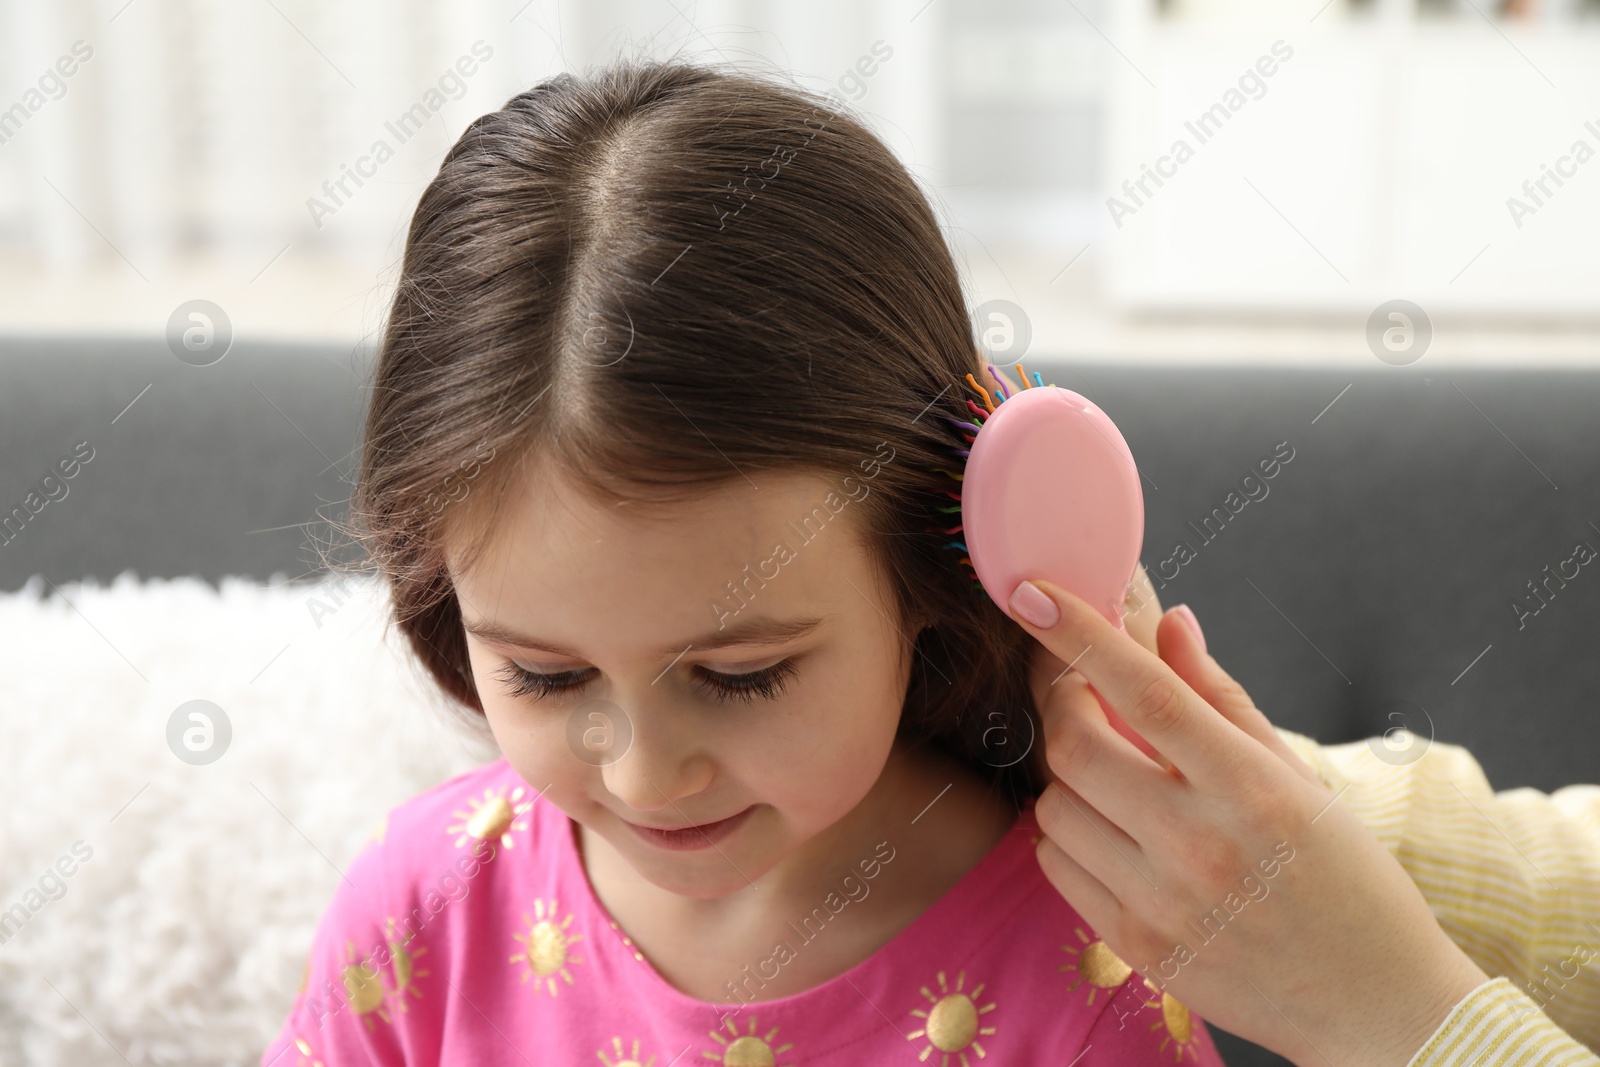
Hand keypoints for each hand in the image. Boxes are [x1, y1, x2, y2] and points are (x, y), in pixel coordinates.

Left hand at [1007, 578, 1489, 1066]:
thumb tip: (1170, 621)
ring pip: (1054, 806)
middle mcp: (1200, 844)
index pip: (1145, 690)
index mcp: (1251, 788)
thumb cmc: (1346, 877)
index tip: (1032, 595)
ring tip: (1111, 775)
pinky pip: (1057, 867)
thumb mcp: (1297, 776)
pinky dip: (1067, 836)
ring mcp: (1162, 902)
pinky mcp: (1136, 947)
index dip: (1079, 634)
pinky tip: (1109, 831)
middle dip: (1061, 703)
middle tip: (1078, 692)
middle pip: (1075, 747)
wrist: (1376, 1003)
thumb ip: (1222, 697)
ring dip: (1066, 776)